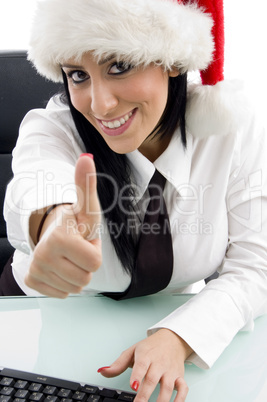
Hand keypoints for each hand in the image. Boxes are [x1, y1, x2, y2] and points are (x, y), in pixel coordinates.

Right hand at [25, 154, 101, 297]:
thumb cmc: (74, 221)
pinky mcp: (32, 281)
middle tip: (77, 248)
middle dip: (86, 263)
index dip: (94, 249)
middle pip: (86, 278)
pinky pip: (62, 293)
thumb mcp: (87, 206)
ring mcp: (36, 270)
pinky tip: (59, 266)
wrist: (51, 231)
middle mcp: (42, 257)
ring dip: (76, 272)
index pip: (95, 263)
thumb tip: (87, 158)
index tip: (84, 238)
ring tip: (69, 256)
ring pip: (75, 288)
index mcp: (59, 238)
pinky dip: (64, 282)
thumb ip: (86, 184)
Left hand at [98, 329, 190, 400]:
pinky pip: (183, 389)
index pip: (141, 365)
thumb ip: (118, 364)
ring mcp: (170, 371)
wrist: (172, 339)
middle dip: (145, 395)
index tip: (134, 386)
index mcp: (146, 355)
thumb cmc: (150, 347)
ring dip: (161, 400)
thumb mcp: (132, 351)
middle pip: (152, 379)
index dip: (137, 375)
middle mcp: (159, 363)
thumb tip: (102, 372)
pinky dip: (180, 399)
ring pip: (167, 387)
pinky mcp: (179, 377)